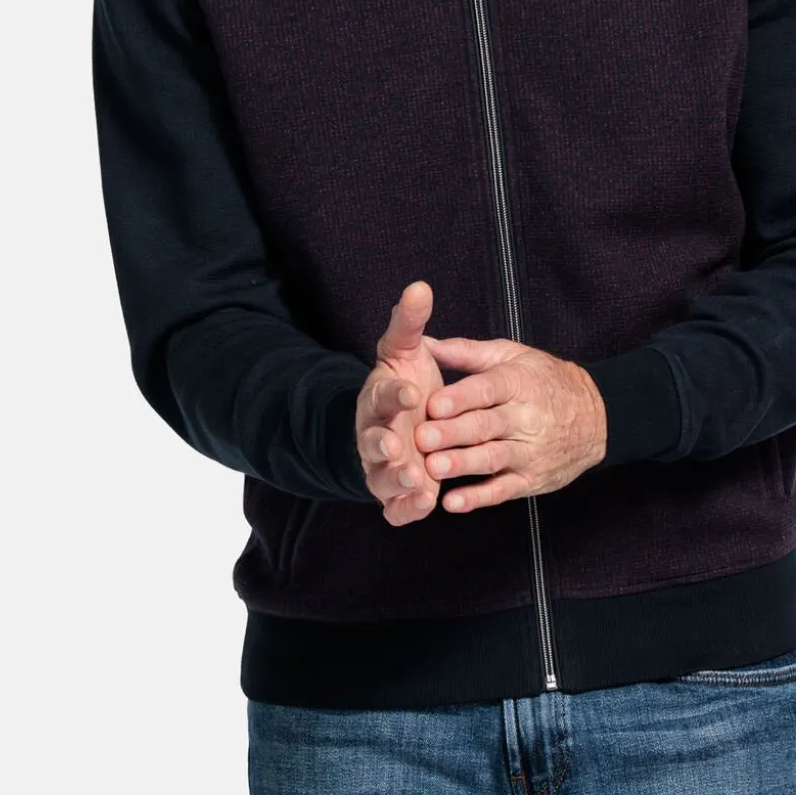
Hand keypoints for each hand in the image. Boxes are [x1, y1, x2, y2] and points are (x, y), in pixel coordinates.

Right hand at [355, 280, 446, 525]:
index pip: (380, 395)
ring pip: (382, 478)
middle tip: (398, 445)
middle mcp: (376, 435)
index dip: (393, 394)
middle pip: (371, 442)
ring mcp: (384, 468)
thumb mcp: (407, 352)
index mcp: (378, 399)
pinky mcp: (398, 495)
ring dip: (396, 479)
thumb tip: (421, 286)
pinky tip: (425, 503)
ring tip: (416, 476)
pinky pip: (397, 508)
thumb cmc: (406, 386)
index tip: (411, 391)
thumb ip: (410, 323)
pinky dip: (407, 508)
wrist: (400, 427)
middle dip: (382, 445)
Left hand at [413, 336, 607, 512]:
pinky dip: (478, 499)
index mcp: (518, 382)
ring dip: (462, 465)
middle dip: (453, 433)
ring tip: (434, 468)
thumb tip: (426, 342)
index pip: (488, 389)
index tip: (433, 404)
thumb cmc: (545, 381)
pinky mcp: (530, 479)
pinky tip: (453, 503)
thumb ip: (466, 352)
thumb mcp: (512, 355)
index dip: (461, 397)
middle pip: (486, 426)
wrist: (597, 417)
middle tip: (421, 438)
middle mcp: (525, 418)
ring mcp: (529, 452)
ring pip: (493, 458)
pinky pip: (503, 490)